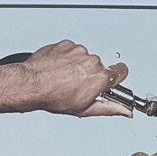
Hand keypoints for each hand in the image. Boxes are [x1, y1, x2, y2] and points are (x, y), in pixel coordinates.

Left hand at [14, 40, 131, 116]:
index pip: (121, 71)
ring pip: (84, 58)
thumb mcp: (84, 109)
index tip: (111, 80)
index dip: (117, 77)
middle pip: (99, 67)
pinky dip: (66, 58)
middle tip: (77, 86)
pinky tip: (58, 69)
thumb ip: (109, 108)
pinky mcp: (66, 44)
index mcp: (100, 77)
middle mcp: (92, 61)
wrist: (32, 84)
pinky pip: (71, 51)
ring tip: (64, 78)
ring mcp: (78, 51)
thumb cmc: (54, 97)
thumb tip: (124, 111)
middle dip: (91, 75)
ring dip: (77, 66)